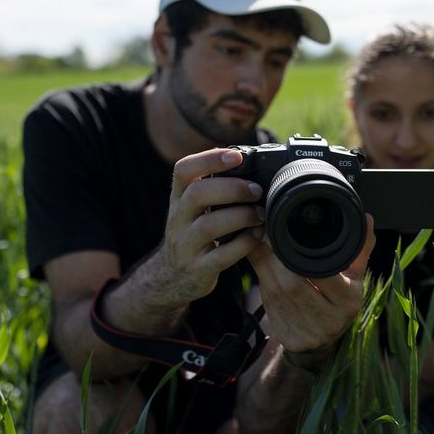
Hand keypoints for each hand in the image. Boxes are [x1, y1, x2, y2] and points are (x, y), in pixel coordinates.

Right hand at [160, 148, 264, 302]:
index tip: (237, 156)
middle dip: (232, 188)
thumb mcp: (193, 208)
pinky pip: (221, 256)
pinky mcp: (197, 269)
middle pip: (197, 194)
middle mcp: (177, 219)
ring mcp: (185, 245)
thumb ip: (211, 186)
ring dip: (241, 216)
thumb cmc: (193, 234)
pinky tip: (256, 236)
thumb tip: (247, 159)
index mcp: (178, 198)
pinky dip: (243, 244)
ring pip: (208, 226)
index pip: (183, 170)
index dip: (209, 158)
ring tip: (260, 215)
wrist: (173, 277)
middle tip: (256, 190)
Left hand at [248, 214, 373, 361]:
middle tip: (266, 235)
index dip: (301, 254)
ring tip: (259, 244)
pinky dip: (261, 280)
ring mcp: (309, 333)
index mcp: (349, 301)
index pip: (323, 274)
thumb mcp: (354, 276)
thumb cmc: (340, 300)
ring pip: (278, 293)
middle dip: (276, 258)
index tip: (286, 233)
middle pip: (294, 284)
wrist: (328, 341)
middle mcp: (330, 320)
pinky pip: (269, 304)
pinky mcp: (290, 339)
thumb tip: (366, 218)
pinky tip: (259, 264)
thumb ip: (359, 247)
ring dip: (264, 266)